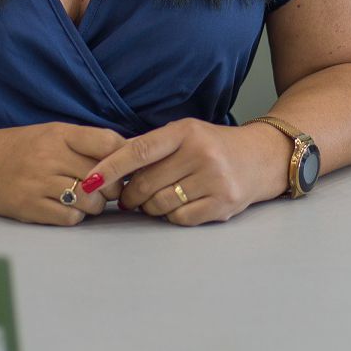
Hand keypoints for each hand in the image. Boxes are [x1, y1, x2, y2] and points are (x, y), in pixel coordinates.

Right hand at [0, 123, 127, 226]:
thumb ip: (84, 142)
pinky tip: (69, 209)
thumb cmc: (16, 148)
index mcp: (58, 134)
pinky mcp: (29, 208)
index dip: (124, 156)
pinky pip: (69, 217)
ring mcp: (38, 184)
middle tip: (109, 188)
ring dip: (96, 204)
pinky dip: (76, 216)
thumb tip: (126, 153)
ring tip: (88, 200)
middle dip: (113, 185)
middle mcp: (49, 157)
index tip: (126, 165)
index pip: (108, 142)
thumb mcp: (50, 133)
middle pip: (103, 175)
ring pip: (90, 200)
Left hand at [79, 118, 290, 225]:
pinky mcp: (223, 204)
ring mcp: (214, 180)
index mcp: (186, 132)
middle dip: (130, 195)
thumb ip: (152, 148)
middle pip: (145, 184)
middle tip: (128, 197)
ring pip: (160, 205)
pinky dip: (172, 216)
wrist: (262, 158)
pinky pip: (179, 219)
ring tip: (157, 199)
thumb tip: (107, 171)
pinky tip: (179, 205)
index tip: (89, 180)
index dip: (110, 168)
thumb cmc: (214, 146)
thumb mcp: (186, 134)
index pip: (139, 151)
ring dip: (150, 207)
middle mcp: (201, 154)